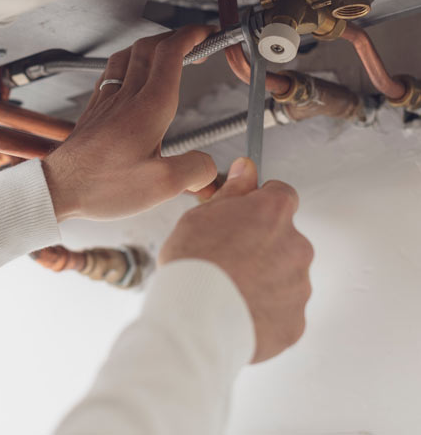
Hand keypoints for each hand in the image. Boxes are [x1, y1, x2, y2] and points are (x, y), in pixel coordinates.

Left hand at [42, 26, 217, 220]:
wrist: (58, 188)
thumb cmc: (101, 186)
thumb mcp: (162, 186)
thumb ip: (195, 170)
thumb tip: (208, 167)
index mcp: (149, 107)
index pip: (171, 53)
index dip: (193, 36)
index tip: (207, 34)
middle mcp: (126, 97)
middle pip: (150, 47)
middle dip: (177, 37)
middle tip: (195, 44)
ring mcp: (106, 102)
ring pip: (127, 56)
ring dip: (151, 47)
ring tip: (166, 53)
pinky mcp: (94, 111)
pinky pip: (110, 74)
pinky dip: (127, 64)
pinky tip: (129, 76)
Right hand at [159, 157, 313, 362]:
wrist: (193, 320)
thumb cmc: (193, 266)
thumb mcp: (201, 215)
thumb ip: (233, 192)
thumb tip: (247, 170)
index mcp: (273, 213)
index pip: (281, 195)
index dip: (259, 205)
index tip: (244, 217)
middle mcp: (296, 246)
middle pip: (283, 239)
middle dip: (261, 247)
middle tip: (226, 259)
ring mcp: (298, 286)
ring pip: (284, 277)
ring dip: (264, 280)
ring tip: (228, 290)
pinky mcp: (294, 322)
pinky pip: (282, 312)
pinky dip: (264, 312)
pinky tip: (236, 311)